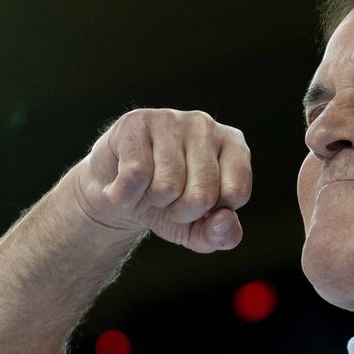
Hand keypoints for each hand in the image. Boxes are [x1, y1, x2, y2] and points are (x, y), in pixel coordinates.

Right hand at [72, 108, 251, 252]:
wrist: (118, 192)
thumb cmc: (169, 205)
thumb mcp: (199, 229)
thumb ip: (223, 235)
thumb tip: (224, 219)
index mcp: (234, 145)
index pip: (236, 193)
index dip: (212, 213)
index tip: (199, 203)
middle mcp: (206, 125)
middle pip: (202, 194)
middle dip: (181, 212)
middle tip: (170, 199)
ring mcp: (171, 119)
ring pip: (167, 186)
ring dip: (154, 201)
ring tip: (149, 187)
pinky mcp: (136, 122)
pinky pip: (136, 175)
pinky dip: (125, 194)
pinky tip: (124, 183)